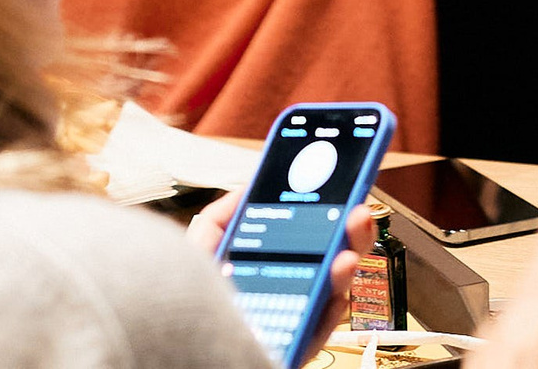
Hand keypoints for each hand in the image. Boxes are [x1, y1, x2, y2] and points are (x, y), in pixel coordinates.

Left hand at [192, 199, 372, 360]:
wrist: (183, 350)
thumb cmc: (187, 305)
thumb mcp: (199, 251)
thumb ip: (219, 217)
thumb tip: (247, 188)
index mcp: (269, 260)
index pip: (305, 231)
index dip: (325, 209)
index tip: (339, 187)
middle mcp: (288, 283)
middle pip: (329, 254)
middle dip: (347, 230)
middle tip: (354, 213)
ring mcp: (297, 312)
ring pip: (333, 285)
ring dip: (347, 265)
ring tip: (345, 253)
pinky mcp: (299, 342)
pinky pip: (325, 323)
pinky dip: (334, 304)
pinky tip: (333, 287)